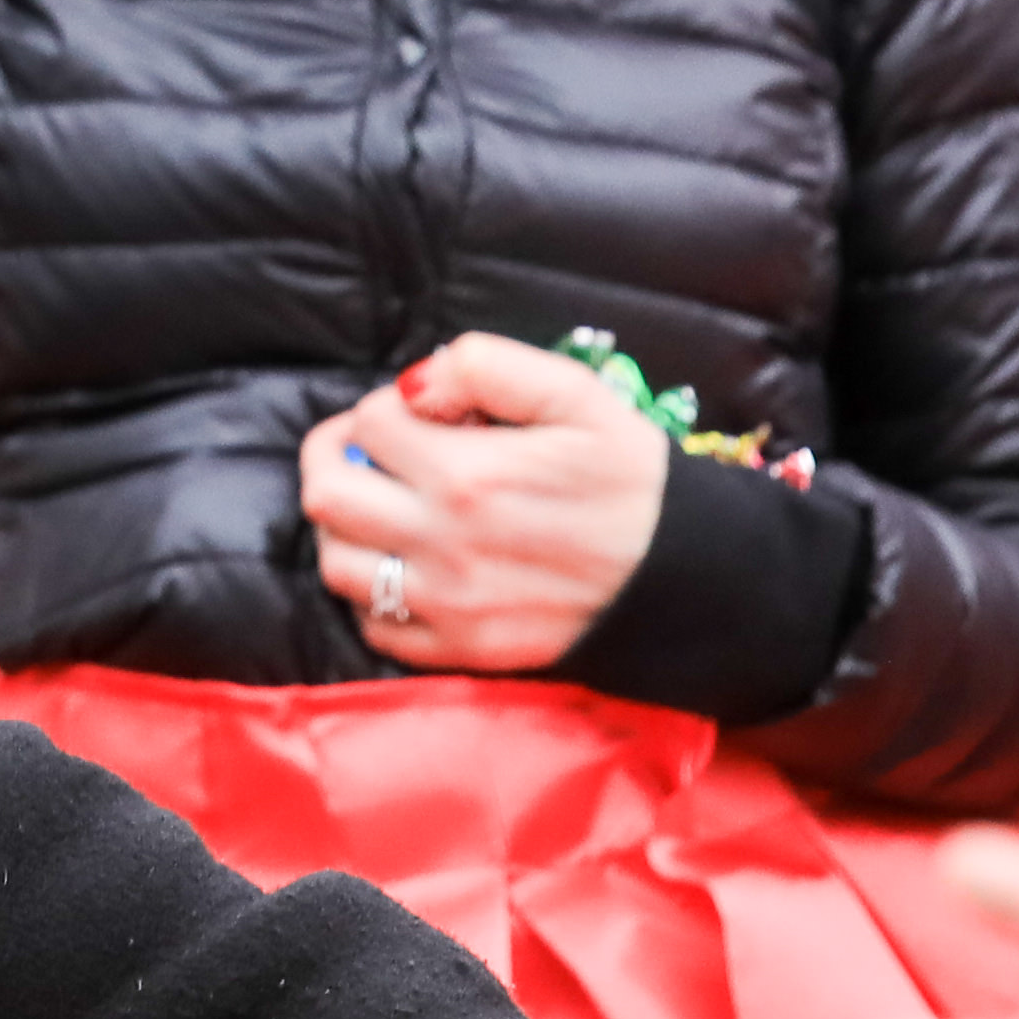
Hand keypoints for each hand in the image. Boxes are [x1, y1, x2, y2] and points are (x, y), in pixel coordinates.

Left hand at [303, 332, 667, 672]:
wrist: (691, 577)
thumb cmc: (634, 481)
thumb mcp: (578, 396)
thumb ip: (486, 368)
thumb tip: (413, 383)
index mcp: (467, 476)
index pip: (368, 424)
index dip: (388, 407)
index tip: (422, 414)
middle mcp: (443, 544)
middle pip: (327, 497)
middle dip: (335, 458)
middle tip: (368, 450)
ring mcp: (447, 605)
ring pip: (337, 565)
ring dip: (347, 527)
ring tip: (384, 507)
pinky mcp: (460, 650)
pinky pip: (375, 626)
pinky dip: (373, 594)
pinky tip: (407, 565)